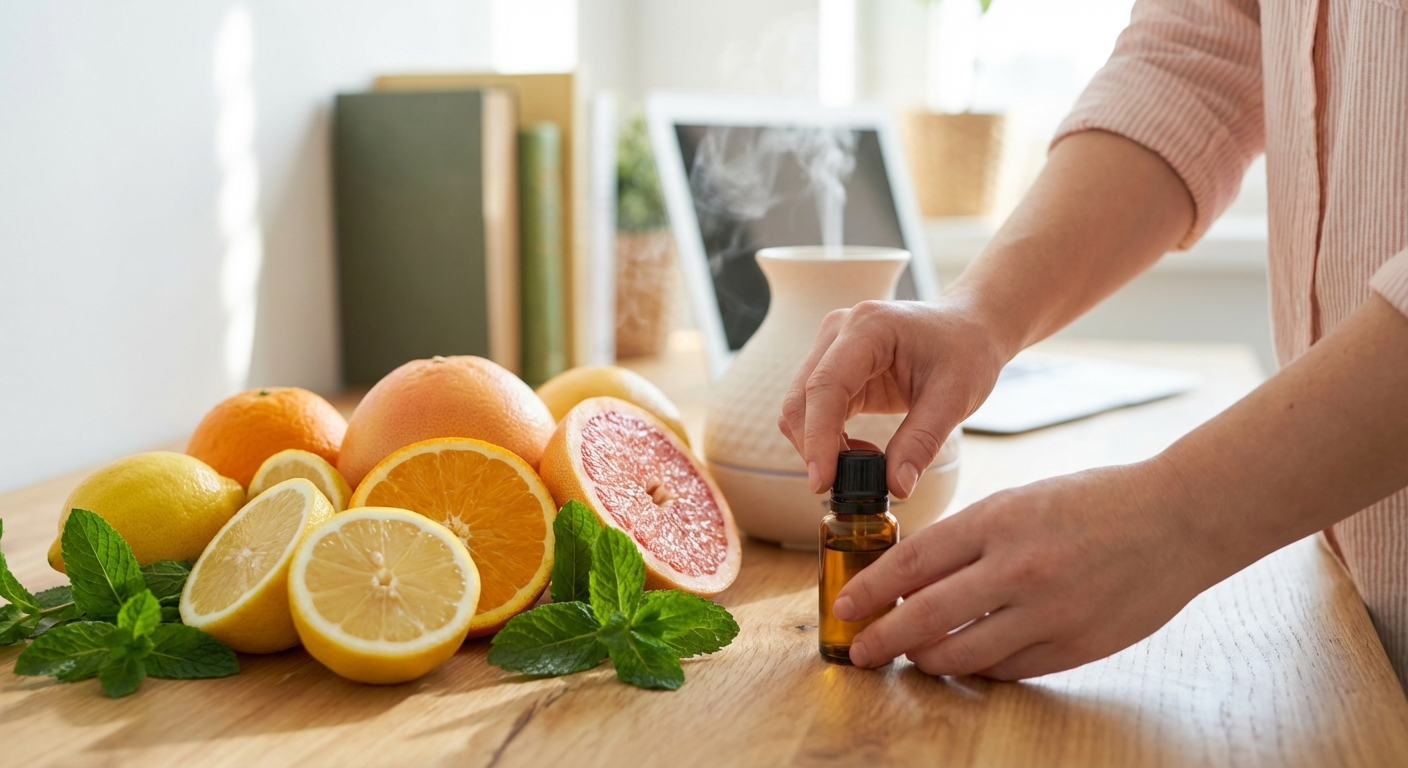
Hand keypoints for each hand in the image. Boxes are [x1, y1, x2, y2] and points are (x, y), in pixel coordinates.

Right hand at [777, 295, 1011, 497]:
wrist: (970, 327)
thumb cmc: (966, 351)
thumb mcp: (954, 398)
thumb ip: (922, 442)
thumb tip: (896, 488)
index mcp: (868, 327)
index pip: (826, 386)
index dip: (818, 438)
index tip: (822, 482)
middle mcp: (839, 331)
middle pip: (802, 398)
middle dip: (814, 447)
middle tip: (845, 487)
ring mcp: (831, 347)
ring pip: (801, 406)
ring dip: (819, 444)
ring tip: (865, 464)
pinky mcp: (834, 367)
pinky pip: (814, 409)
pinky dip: (828, 438)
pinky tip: (860, 450)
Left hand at [835, 459, 1223, 678]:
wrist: (1177, 519)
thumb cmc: (1094, 502)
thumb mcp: (1021, 501)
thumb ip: (970, 538)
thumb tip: (913, 577)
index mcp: (998, 521)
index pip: (913, 562)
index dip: (871, 589)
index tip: (845, 605)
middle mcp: (1018, 568)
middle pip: (926, 615)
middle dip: (883, 638)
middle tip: (858, 650)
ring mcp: (1049, 611)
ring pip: (964, 653)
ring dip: (927, 659)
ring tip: (912, 657)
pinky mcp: (1077, 645)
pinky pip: (1009, 669)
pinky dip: (979, 668)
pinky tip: (965, 662)